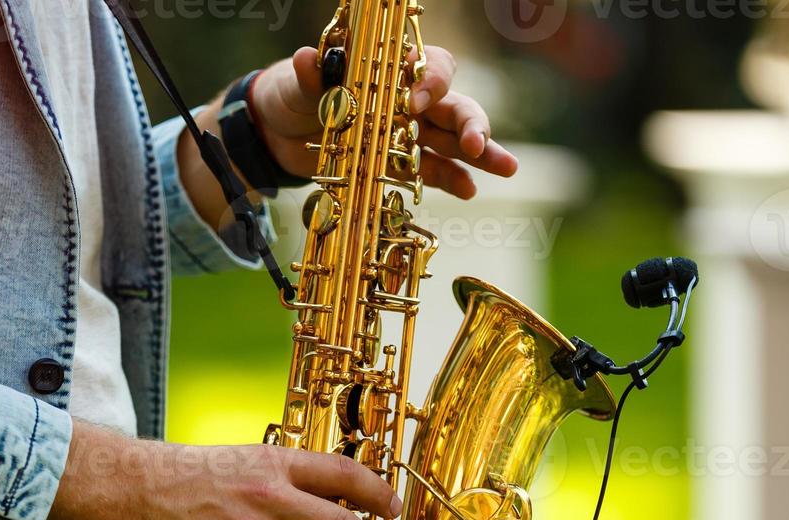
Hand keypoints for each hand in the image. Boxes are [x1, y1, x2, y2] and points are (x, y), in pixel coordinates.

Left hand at [248, 45, 518, 199]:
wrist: (280, 131)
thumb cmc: (294, 93)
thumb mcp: (298, 83)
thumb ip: (311, 75)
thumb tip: (308, 59)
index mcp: (393, 70)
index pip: (430, 66)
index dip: (431, 82)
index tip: (418, 103)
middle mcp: (410, 100)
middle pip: (454, 106)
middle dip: (471, 124)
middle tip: (478, 144)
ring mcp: (409, 134)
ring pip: (454, 141)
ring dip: (481, 155)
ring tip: (508, 168)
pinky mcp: (400, 165)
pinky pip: (433, 172)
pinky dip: (452, 180)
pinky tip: (470, 191)